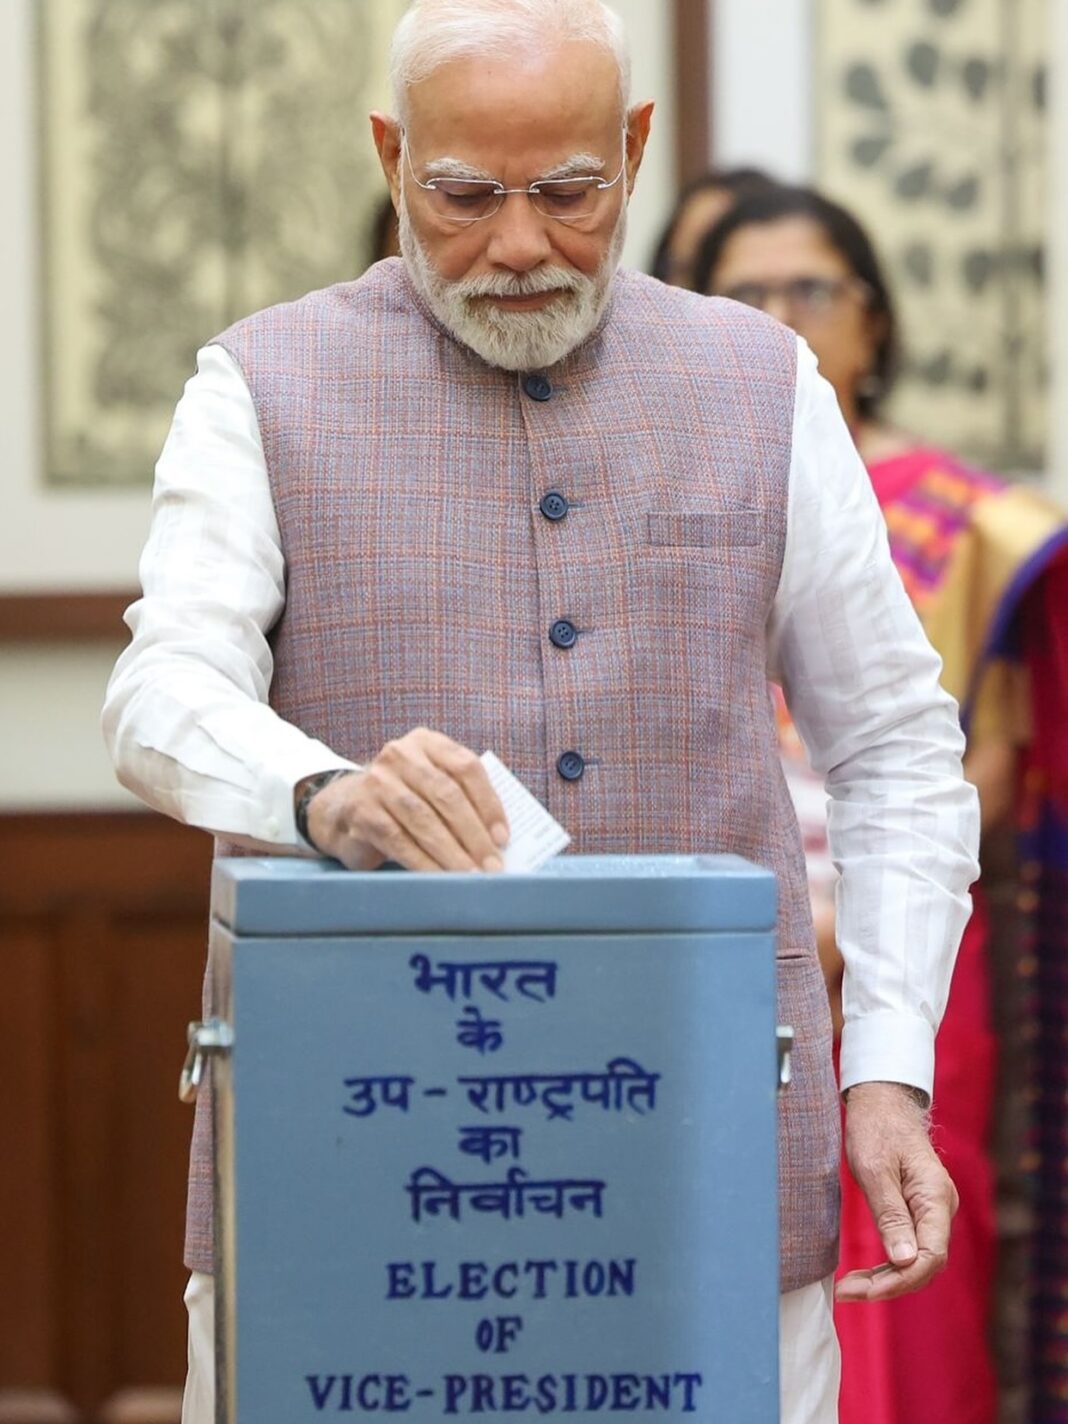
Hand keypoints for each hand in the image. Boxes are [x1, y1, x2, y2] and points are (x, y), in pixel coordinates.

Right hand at [303, 729, 508, 871]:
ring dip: (452, 853)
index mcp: (426, 742)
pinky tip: (441, 879)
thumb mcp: (430, 786)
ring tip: (471, 876)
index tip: (503, 837)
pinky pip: (399, 841)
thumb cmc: (405, 799)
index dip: (488, 803)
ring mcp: (377, 782)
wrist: (345, 808)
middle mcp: (400, 755)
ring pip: (424, 820)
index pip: (466, 767)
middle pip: (446, 795)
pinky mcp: (361, 812)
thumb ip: (460, 798)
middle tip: (492, 865)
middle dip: (473, 834)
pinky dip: (424, 863)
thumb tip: (497, 838)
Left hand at [836, 1081, 957, 1303]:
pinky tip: (863, 1274)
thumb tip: (905, 1262)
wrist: (882, 1102)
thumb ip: (891, 1215)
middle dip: (888, 1284)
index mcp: (936, 1197)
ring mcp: (931, 1211)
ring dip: (885, 1278)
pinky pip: (908, 1247)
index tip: (865, 1290)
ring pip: (915, 1260)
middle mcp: (941, 1208)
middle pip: (924, 1264)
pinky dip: (887, 1264)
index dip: (901, 1280)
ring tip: (848, 1288)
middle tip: (847, 1293)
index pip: (930, 1255)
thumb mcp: (875, 1169)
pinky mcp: (918, 1211)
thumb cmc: (876, 1129)